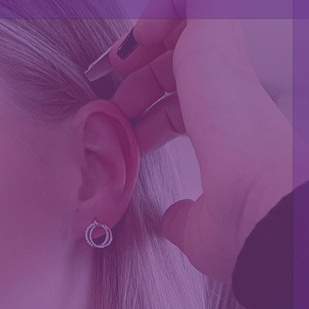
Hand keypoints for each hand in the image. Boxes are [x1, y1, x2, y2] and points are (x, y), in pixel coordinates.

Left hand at [100, 0, 300, 282]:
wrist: (260, 209)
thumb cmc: (237, 223)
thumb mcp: (198, 226)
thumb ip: (182, 217)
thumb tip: (172, 221)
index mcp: (224, 128)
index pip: (181, 106)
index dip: (145, 113)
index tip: (120, 131)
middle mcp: (227, 93)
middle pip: (175, 66)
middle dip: (134, 80)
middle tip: (108, 101)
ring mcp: (221, 65)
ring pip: (182, 25)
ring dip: (142, 42)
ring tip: (114, 65)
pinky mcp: (213, 39)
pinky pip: (185, 1)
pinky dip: (156, 12)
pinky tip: (130, 44)